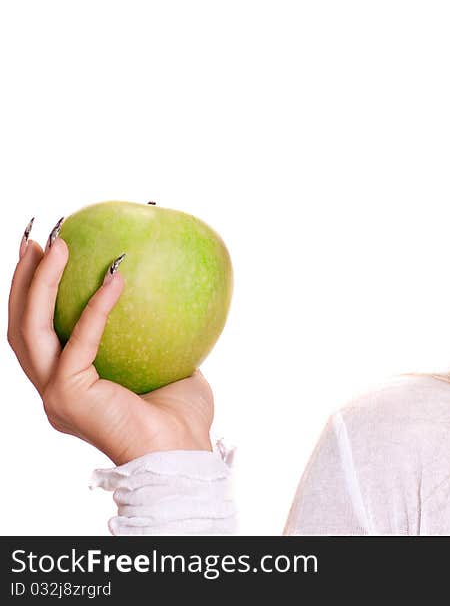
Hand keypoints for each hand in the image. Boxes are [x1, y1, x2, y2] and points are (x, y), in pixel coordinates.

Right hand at [7, 224, 214, 465]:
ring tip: (57, 243)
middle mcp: (53, 389)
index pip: (43, 332)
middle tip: (36, 237)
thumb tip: (168, 294)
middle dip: (22, 279)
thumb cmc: (182, 419)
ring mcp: (54, 395)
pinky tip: (114, 276)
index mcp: (71, 384)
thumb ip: (157, 335)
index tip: (46, 252)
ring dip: (39, 283)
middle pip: (21, 325)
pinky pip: (80, 341)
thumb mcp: (169, 365)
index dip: (35, 292)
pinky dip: (96, 307)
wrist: (183, 457)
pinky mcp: (67, 396)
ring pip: (31, 329)